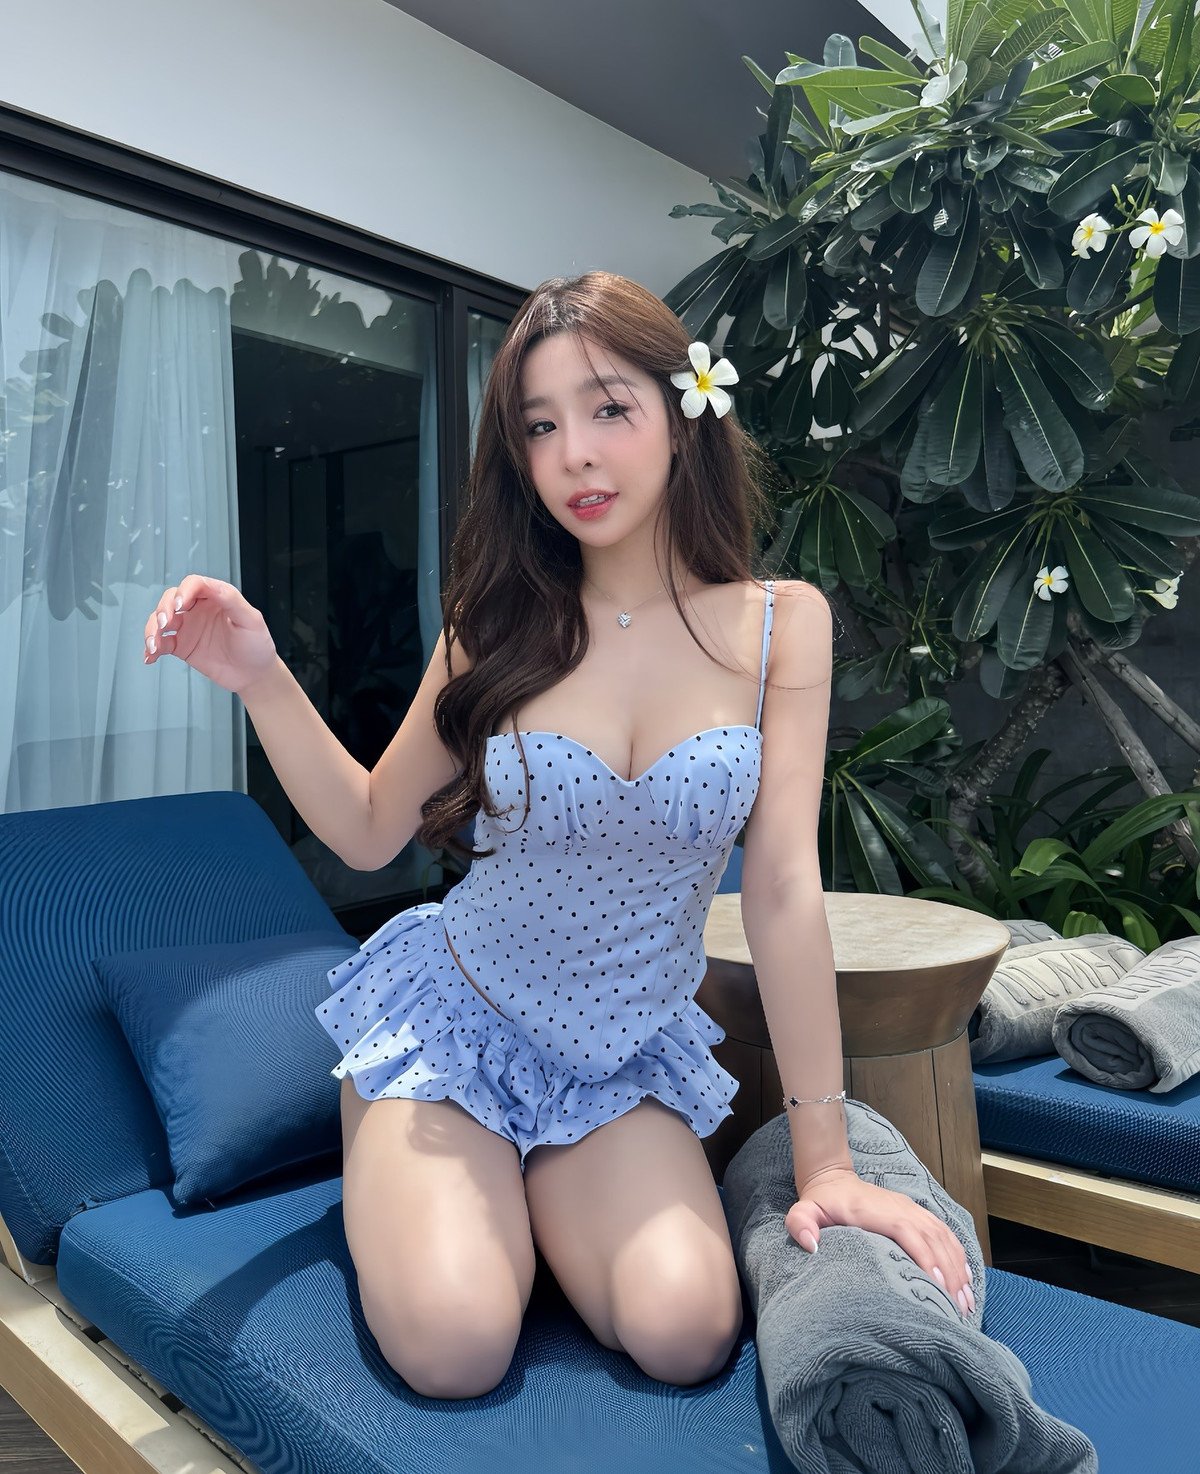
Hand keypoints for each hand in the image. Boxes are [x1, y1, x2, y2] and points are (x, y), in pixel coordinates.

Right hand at [143, 574, 277, 695]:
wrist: (255, 674)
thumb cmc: (257, 645)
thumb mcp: (251, 620)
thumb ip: (232, 600)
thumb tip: (211, 586)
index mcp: (215, 597)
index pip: (194, 584)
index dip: (184, 590)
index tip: (181, 605)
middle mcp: (198, 609)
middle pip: (171, 599)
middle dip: (163, 608)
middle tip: (165, 623)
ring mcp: (188, 627)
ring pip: (160, 620)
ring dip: (152, 629)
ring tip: (154, 644)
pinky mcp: (182, 646)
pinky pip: (161, 644)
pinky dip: (151, 649)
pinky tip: (149, 657)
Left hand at [785, 1165, 976, 1317]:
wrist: (833, 1179)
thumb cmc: (820, 1201)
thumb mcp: (802, 1210)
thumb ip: (800, 1223)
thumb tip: (810, 1245)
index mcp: (877, 1210)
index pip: (908, 1232)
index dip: (924, 1256)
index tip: (936, 1284)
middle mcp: (900, 1208)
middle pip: (933, 1239)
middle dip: (949, 1273)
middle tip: (959, 1307)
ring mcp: (911, 1210)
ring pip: (943, 1238)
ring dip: (958, 1268)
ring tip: (967, 1301)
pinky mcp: (916, 1214)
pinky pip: (944, 1234)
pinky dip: (958, 1255)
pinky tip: (967, 1278)